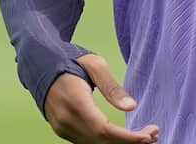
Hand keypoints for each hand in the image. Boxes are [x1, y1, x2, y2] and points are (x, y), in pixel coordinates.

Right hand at [43, 54, 158, 143]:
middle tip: (154, 134)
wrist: (40, 65)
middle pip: (101, 142)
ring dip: (120, 143)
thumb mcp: (94, 65)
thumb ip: (112, 88)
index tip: (149, 135)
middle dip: (129, 142)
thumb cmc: (71, 61)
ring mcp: (62, 128)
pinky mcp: (63, 130)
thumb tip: (132, 107)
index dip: (127, 138)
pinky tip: (124, 136)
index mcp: (75, 103)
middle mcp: (66, 121)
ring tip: (146, 135)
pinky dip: (108, 141)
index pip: (104, 130)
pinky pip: (88, 141)